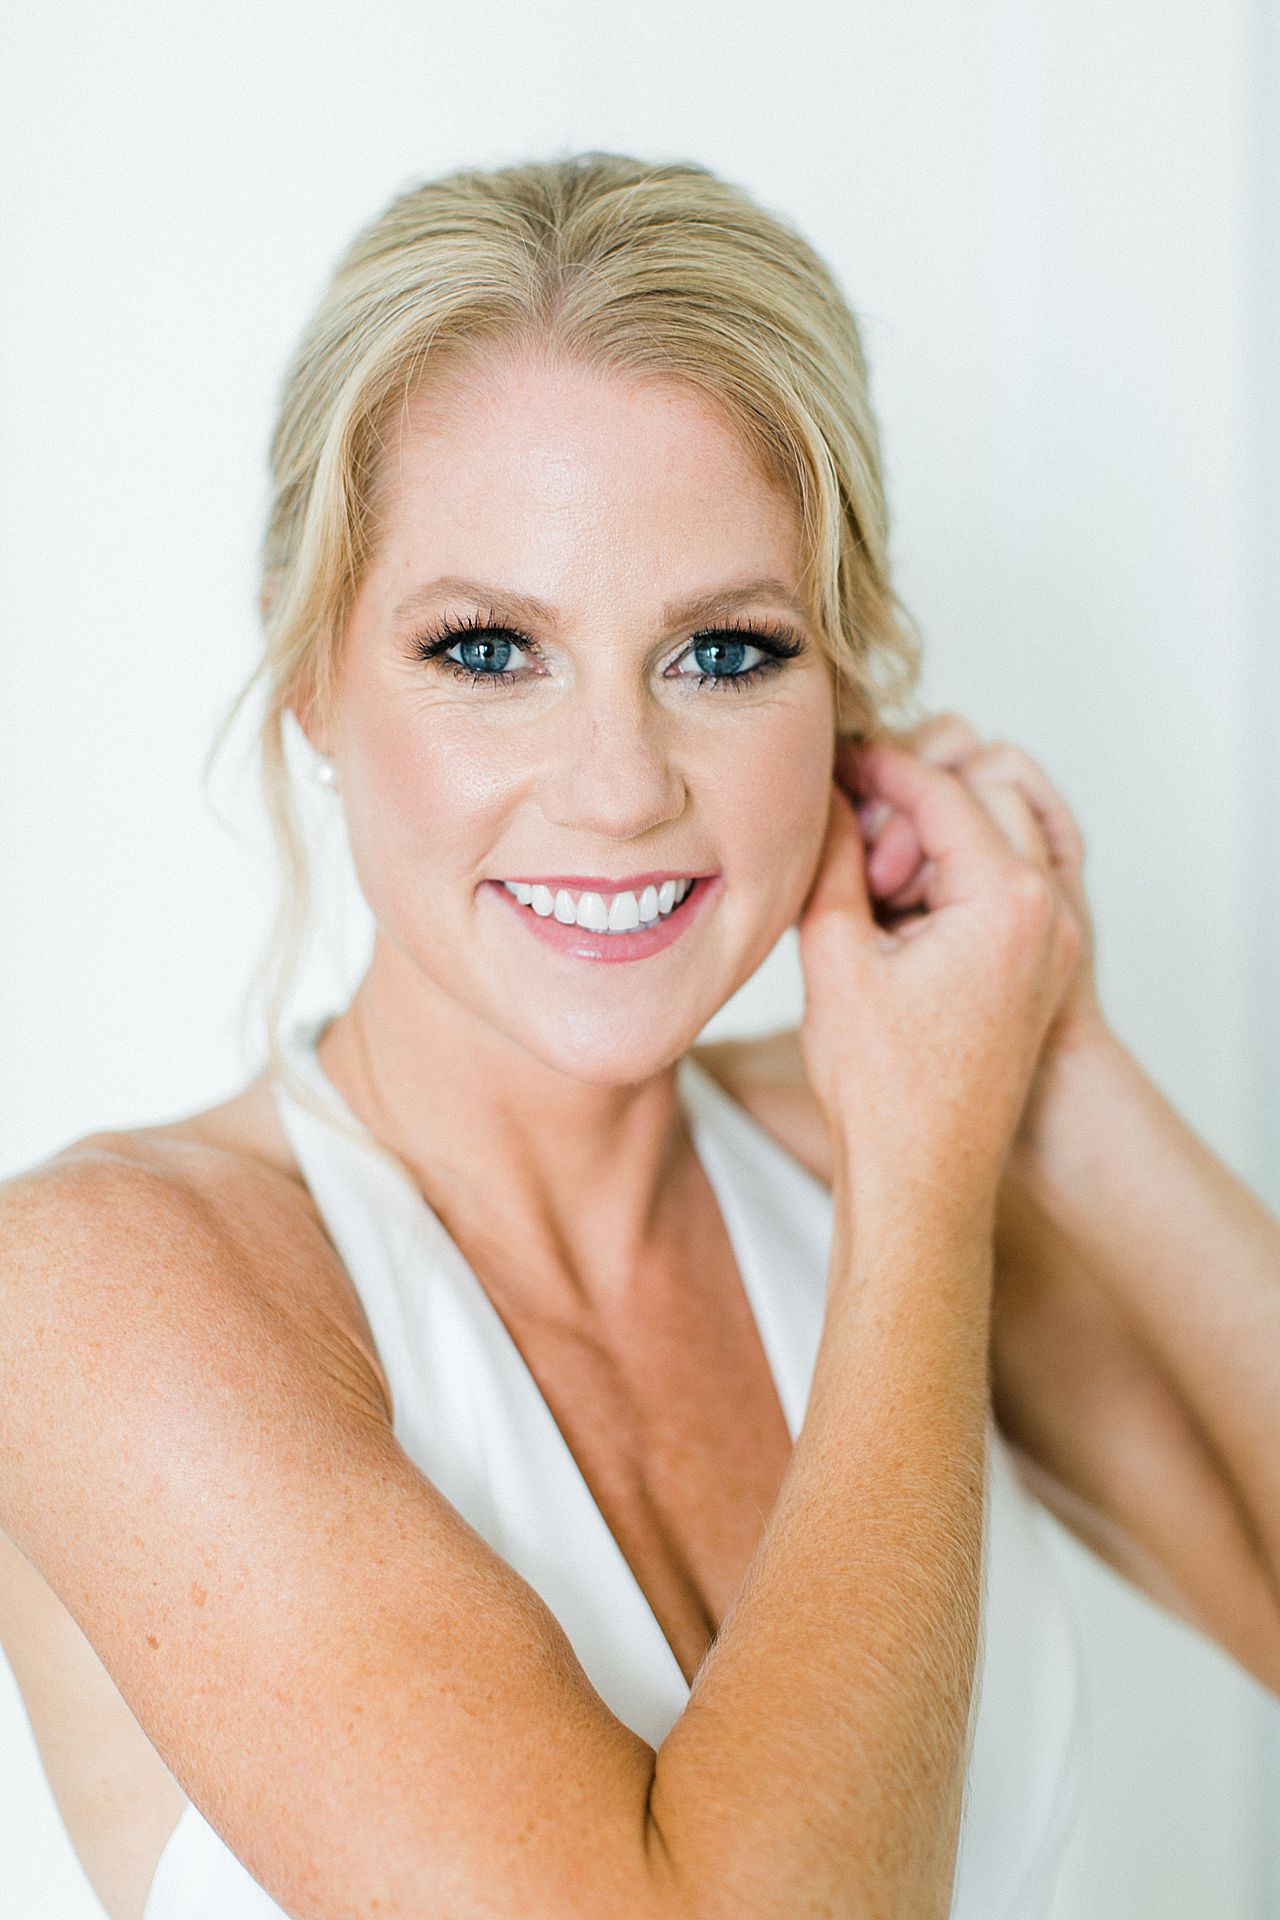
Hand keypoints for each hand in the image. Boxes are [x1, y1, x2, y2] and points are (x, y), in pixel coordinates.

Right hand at [848, 714, 1106, 1154]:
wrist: (925, 1182)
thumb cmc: (883, 1090)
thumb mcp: (834, 957)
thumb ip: (829, 858)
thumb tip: (825, 794)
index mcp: (1006, 900)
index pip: (941, 788)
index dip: (878, 765)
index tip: (832, 759)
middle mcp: (1048, 913)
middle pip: (985, 796)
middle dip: (915, 804)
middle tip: (851, 846)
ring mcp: (1054, 942)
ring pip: (1000, 838)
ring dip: (937, 840)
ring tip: (872, 891)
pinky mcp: (1040, 970)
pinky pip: (1006, 888)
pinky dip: (955, 879)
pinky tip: (896, 918)